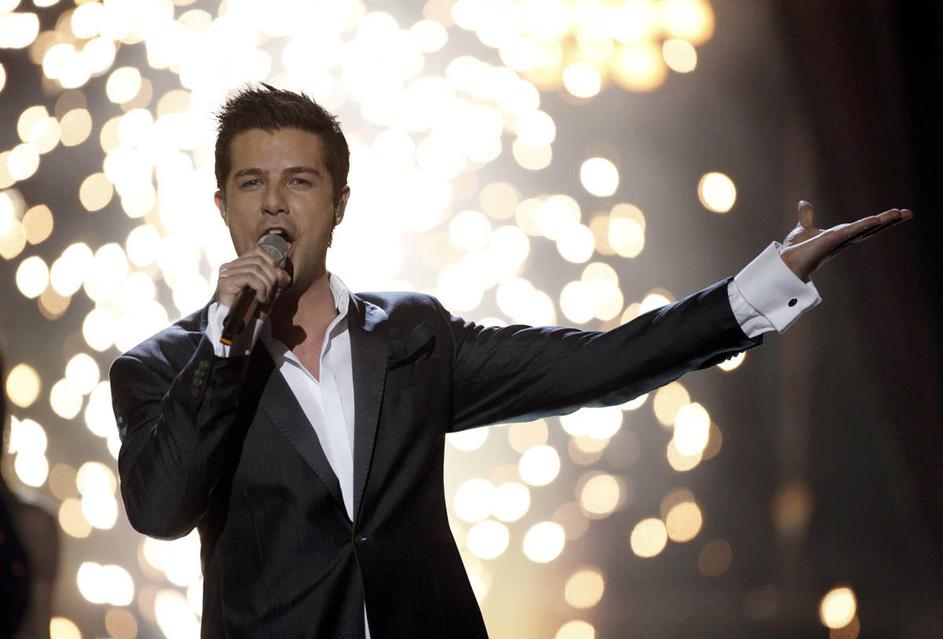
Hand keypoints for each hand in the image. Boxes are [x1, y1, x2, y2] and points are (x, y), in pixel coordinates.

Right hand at [216, 245, 290, 309]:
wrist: (238, 326)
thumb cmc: (251, 307)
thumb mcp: (267, 290)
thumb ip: (275, 278)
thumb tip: (283, 273)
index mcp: (238, 265)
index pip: (258, 251)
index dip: (272, 262)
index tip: (278, 278)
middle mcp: (230, 266)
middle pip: (259, 260)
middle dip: (272, 276)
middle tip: (272, 291)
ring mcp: (226, 273)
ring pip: (256, 269)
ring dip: (267, 285)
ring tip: (266, 297)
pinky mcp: (225, 282)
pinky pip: (250, 278)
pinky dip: (260, 288)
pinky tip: (260, 298)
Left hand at [778, 200, 912, 281]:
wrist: (785, 263)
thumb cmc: (795, 251)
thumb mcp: (804, 229)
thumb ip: (806, 217)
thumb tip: (804, 203)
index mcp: (841, 236)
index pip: (865, 226)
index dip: (880, 221)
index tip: (897, 213)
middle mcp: (843, 239)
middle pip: (871, 228)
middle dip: (889, 221)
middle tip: (908, 213)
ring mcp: (839, 240)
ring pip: (865, 229)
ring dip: (883, 221)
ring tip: (900, 213)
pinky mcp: (831, 240)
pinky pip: (851, 231)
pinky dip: (864, 225)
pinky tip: (877, 219)